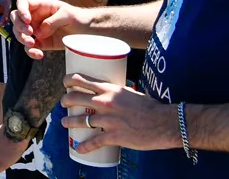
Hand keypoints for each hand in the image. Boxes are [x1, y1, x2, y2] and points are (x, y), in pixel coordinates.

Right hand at [12, 0, 82, 59]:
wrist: (87, 32)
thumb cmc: (77, 18)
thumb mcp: (67, 15)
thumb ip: (53, 21)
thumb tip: (39, 32)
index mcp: (40, 6)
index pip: (23, 3)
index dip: (21, 10)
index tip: (27, 20)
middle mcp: (35, 17)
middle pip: (16, 18)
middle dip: (19, 26)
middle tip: (29, 33)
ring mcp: (36, 30)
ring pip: (19, 34)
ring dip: (22, 39)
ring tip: (32, 44)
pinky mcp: (41, 43)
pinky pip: (29, 48)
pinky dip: (31, 52)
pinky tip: (39, 54)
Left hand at [61, 76, 178, 152]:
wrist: (164, 122)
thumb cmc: (151, 107)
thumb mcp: (130, 93)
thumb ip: (118, 93)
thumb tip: (111, 93)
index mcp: (109, 89)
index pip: (81, 80)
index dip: (69, 80)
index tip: (65, 82)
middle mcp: (104, 103)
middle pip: (75, 99)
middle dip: (65, 101)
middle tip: (64, 104)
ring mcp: (107, 120)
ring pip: (79, 120)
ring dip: (68, 122)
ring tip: (64, 123)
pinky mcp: (113, 136)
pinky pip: (94, 142)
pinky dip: (84, 146)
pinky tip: (78, 148)